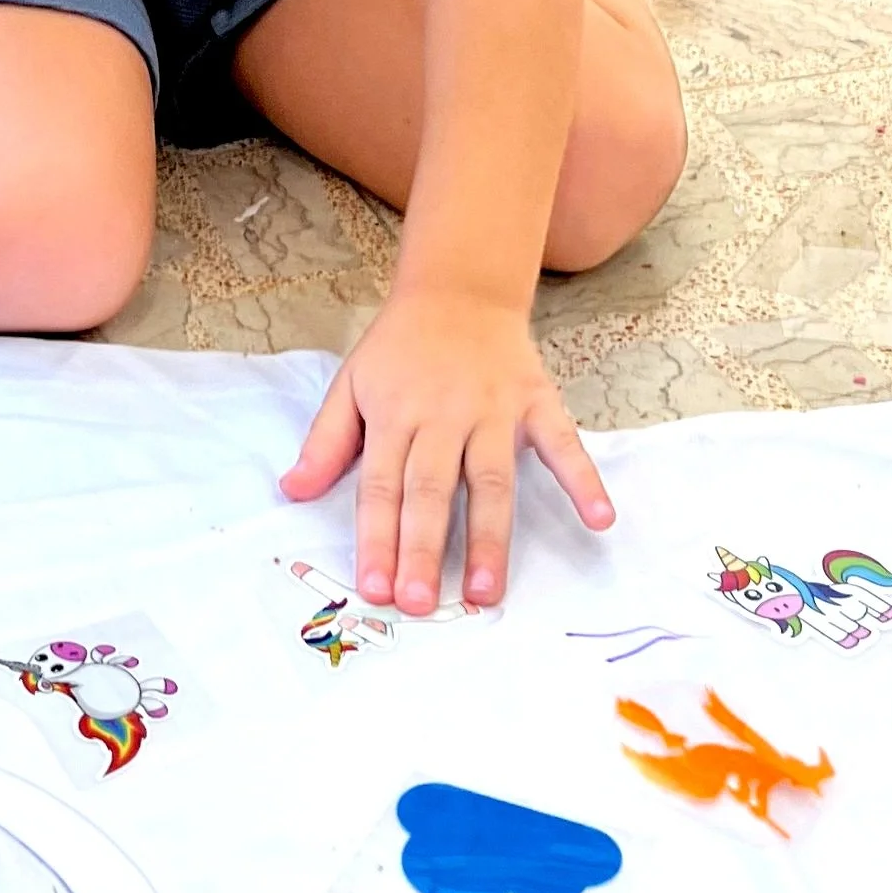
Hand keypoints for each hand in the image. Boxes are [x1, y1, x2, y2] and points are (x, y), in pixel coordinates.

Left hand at [278, 290, 611, 613]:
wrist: (459, 288)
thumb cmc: (400, 347)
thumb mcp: (350, 384)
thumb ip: (325, 441)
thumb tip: (292, 493)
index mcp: (394, 414)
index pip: (381, 486)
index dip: (377, 539)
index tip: (375, 588)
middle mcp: (444, 414)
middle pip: (432, 490)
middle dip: (425, 549)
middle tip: (420, 604)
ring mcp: (494, 408)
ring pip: (491, 479)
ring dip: (490, 538)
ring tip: (487, 592)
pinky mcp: (537, 400)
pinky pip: (563, 443)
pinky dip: (584, 480)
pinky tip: (599, 520)